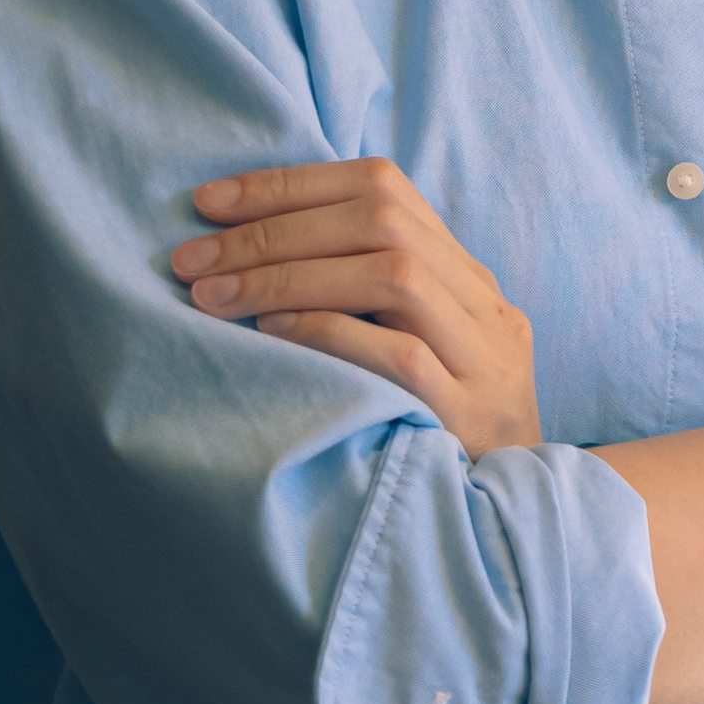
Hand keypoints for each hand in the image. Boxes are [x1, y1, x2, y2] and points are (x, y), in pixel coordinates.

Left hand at [172, 156, 541, 454]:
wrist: (512, 520)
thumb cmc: (437, 431)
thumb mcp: (418, 347)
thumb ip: (367, 301)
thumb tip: (250, 251)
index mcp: (468, 277)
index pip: (386, 187)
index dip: (293, 184)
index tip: (210, 201)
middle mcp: (484, 304)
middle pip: (384, 221)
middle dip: (276, 228)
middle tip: (191, 256)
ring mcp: (483, 357)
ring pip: (394, 275)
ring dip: (289, 274)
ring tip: (211, 295)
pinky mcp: (468, 413)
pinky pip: (398, 355)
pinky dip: (327, 330)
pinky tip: (269, 332)